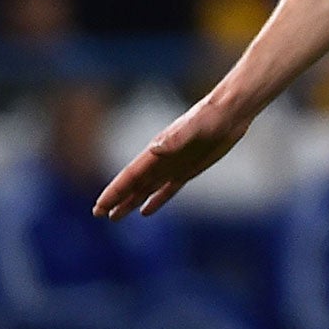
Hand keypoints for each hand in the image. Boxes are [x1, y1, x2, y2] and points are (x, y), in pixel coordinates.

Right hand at [94, 95, 250, 219]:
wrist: (230, 112)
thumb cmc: (211, 116)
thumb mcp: (194, 127)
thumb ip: (175, 139)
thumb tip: (154, 149)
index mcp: (157, 151)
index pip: (130, 175)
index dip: (114, 192)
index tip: (99, 207)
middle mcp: (161, 159)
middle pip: (134, 184)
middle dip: (117, 199)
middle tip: (99, 215)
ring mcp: (174, 165)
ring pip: (147, 188)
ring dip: (131, 201)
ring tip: (115, 216)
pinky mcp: (189, 169)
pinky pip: (168, 189)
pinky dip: (156, 200)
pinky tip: (146, 211)